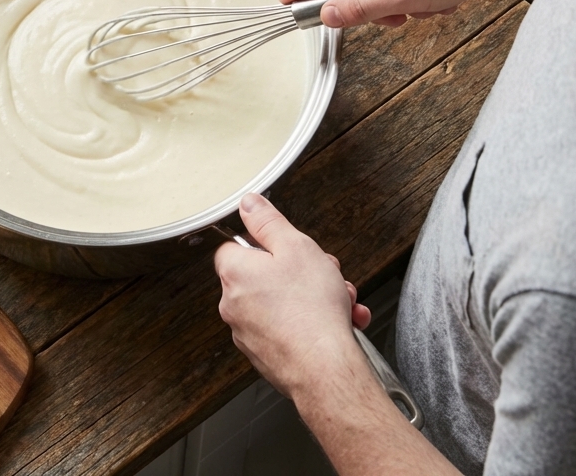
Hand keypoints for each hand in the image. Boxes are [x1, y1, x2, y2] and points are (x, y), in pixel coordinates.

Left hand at [215, 194, 368, 399]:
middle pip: (266, 274)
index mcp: (234, 272)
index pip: (235, 245)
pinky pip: (290, 328)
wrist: (327, 371)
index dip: (266, 242)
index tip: (286, 246)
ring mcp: (249, 333)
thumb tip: (248, 204)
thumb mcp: (295, 246)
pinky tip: (341, 322)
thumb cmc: (311, 311)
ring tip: (341, 300)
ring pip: (283, 302)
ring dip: (315, 297)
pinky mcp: (268, 355)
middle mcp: (234, 304)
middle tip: (325, 273)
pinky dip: (313, 323)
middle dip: (302, 271)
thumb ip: (269, 222)